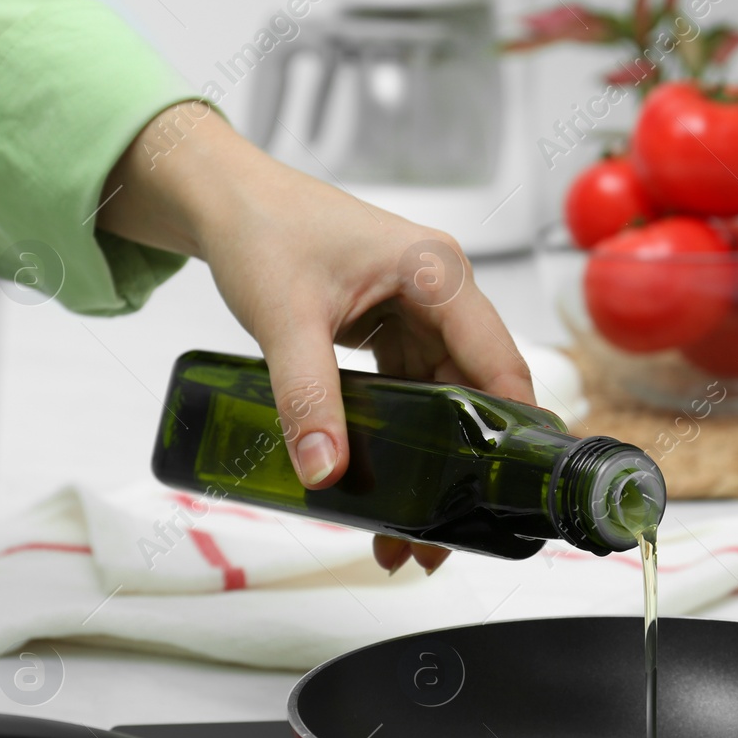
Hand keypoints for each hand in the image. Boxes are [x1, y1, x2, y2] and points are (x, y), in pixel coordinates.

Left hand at [97, 102, 533, 573]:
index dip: (512, 428)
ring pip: (444, 401)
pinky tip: (389, 481)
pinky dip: (404, 438)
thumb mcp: (285, 318)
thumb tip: (324, 470)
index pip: (497, 362)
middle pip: (475, 392)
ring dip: (432, 460)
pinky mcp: (395, 331)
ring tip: (409, 530)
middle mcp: (443, 294)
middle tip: (442, 535)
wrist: (225, 202)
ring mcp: (422, 314)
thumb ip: (306, 397)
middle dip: (462, 465)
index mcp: (438, 274)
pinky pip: (413, 393)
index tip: (508, 492)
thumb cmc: (263, 229)